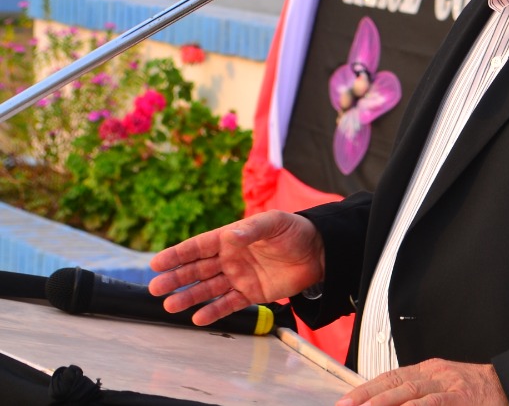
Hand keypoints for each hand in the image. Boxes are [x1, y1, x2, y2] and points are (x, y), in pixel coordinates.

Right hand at [147, 210, 323, 325]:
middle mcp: (231, 258)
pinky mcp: (251, 293)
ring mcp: (239, 276)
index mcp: (231, 238)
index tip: (156, 263)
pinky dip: (213, 311)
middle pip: (198, 269)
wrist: (320, 252)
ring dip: (189, 297)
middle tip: (155, 288)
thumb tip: (230, 236)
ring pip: (208, 288)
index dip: (178, 255)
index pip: (199, 247)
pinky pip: (228, 303)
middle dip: (176, 278)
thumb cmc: (295, 232)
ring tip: (170, 306)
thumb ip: (252, 230)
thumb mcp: (274, 223)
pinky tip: (197, 318)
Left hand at [336, 359, 507, 405]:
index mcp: (430, 370)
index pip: (390, 376)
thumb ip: (420, 393)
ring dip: (383, 402)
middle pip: (394, 383)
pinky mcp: (460, 399)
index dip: (366, 389)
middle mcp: (436, 374)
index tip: (346, 401)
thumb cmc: (478, 392)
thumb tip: (391, 401)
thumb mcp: (446, 385)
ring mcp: (448, 385)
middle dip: (366, 397)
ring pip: (409, 392)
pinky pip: (433, 403)